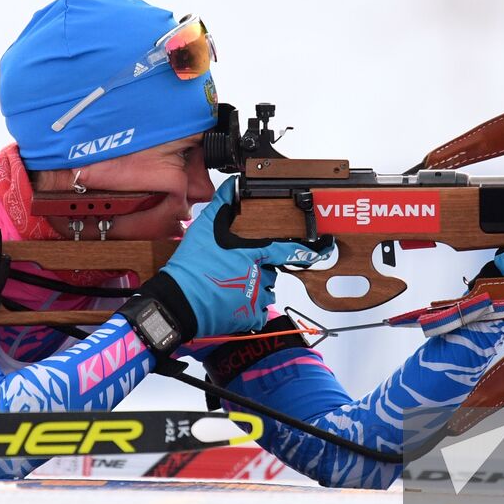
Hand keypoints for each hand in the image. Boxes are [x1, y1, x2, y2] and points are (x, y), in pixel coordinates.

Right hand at [136, 178, 329, 339]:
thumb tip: (233, 186)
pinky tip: (231, 301)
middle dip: (259, 268)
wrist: (178, 302)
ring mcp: (256, 298)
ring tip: (230, 285)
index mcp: (253, 254)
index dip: (310, 250)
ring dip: (254, 287)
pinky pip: (259, 311)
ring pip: (266, 290)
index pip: (288, 250)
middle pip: (271, 270)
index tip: (325, 248)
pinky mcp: (250, 317)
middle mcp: (259, 276)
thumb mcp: (205, 229)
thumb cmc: (191, 267)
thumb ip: (223, 206)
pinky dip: (249, 308)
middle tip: (235, 269)